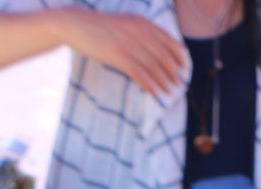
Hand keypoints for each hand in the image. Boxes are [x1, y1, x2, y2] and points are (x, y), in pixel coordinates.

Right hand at [55, 11, 186, 97]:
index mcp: (143, 23)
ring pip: (154, 66)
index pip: (169, 41)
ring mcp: (129, 43)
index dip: (179, 56)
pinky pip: (139, 73)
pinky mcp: (118, 55)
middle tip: (179, 83)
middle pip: (164, 56)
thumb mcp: (126, 23)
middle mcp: (139, 32)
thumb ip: (143, 32)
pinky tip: (154, 93)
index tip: (184, 67)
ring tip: (169, 91)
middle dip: (174, 71)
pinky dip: (149, 85)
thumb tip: (159, 49)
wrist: (76, 24)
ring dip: (164, 81)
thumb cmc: (101, 26)